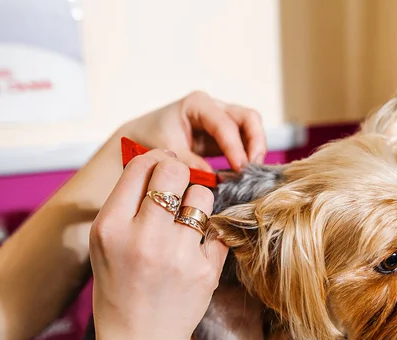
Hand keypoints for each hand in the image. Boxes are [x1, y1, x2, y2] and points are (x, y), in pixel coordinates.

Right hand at [88, 150, 227, 339]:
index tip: (162, 167)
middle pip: (174, 169)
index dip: (155, 160)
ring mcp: (178, 254)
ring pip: (202, 194)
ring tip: (186, 220)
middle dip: (178, 172)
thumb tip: (156, 158)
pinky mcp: (206, 270)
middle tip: (177, 186)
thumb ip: (125, 201)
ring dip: (196, 200)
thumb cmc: (118, 288)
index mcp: (110, 227)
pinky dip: (207, 232)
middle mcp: (143, 237)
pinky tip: (194, 247)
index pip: (141, 165)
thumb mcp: (105, 243)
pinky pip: (215, 226)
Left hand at [114, 91, 266, 171]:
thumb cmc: (150, 138)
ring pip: (251, 127)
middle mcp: (214, 107)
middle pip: (248, 118)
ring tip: (251, 173)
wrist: (140, 138)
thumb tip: (214, 178)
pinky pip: (244, 141)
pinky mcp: (223, 135)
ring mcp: (221, 119)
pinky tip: (244, 174)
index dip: (235, 148)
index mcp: (197, 104)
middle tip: (253, 169)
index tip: (240, 169)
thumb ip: (189, 163)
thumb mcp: (165, 151)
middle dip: (256, 142)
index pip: (225, 125)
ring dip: (255, 149)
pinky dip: (248, 155)